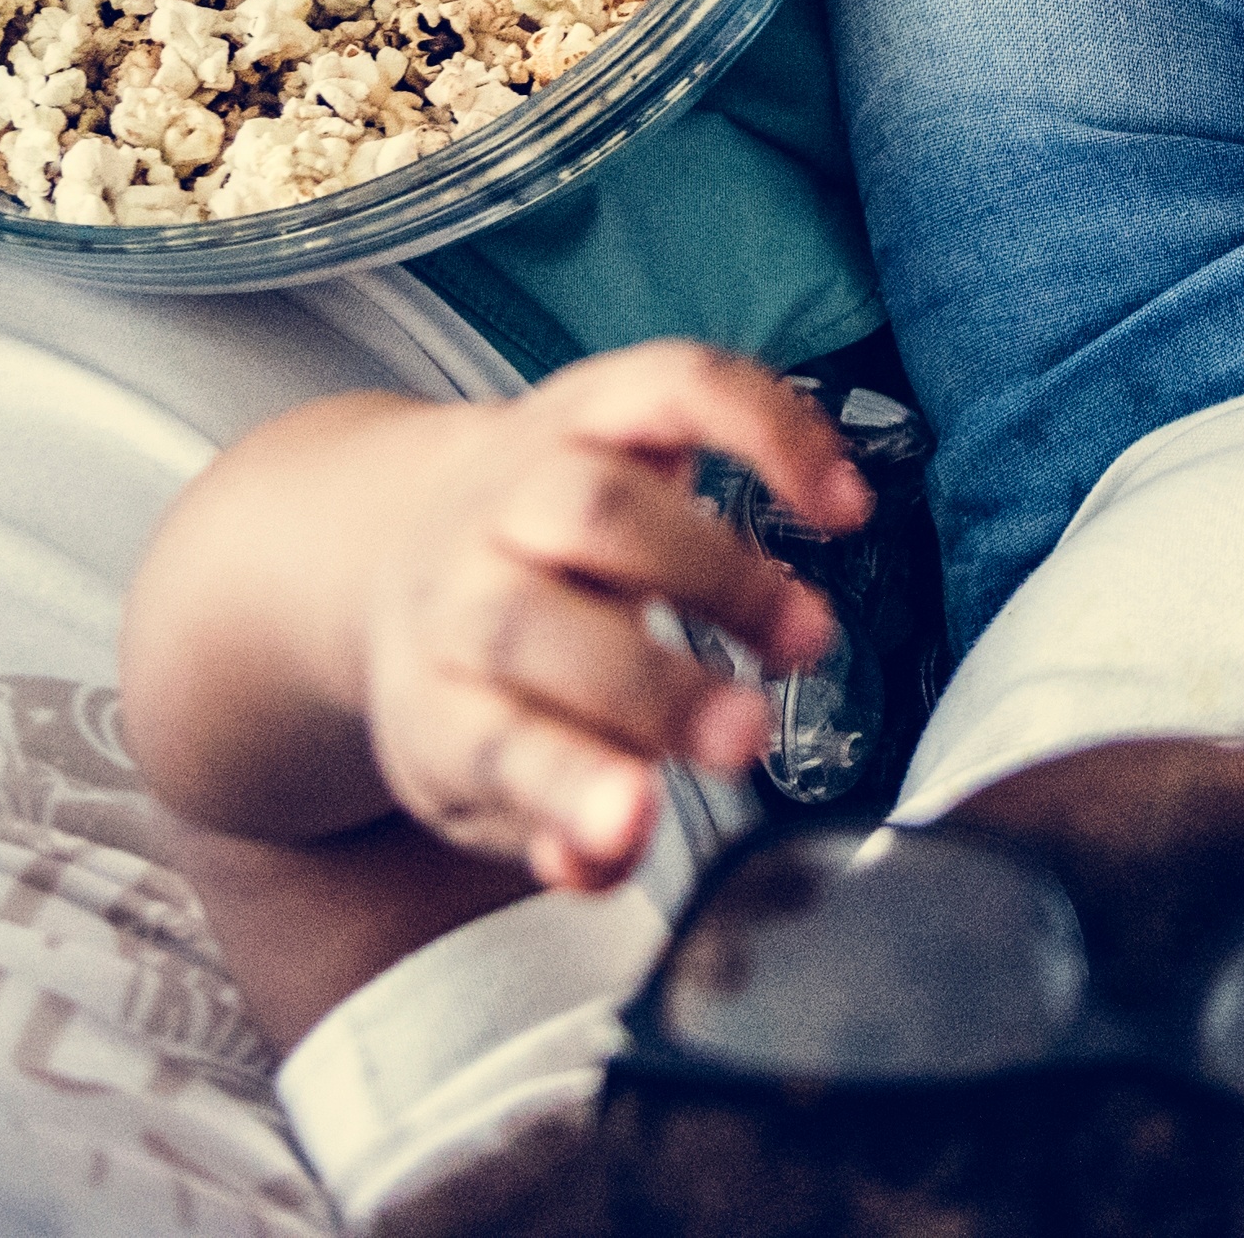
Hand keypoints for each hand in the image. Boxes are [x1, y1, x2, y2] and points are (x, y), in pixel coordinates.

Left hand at [345, 346, 866, 890]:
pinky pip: (678, 387)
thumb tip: (607, 856)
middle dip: (649, 683)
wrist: (407, 536)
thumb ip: (556, 830)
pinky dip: (770, 429)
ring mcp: (523, 481)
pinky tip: (836, 496)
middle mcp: (461, 578)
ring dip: (718, 572)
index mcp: (435, 694)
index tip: (634, 823)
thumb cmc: (482, 682)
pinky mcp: (589, 402)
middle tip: (748, 738)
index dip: (564, 784)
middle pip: (529, 620)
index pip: (484, 744)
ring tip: (804, 637)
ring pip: (600, 504)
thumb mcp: (486, 787)